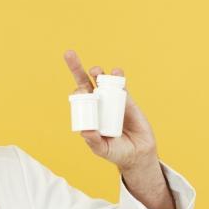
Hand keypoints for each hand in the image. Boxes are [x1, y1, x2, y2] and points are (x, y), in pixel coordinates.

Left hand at [63, 49, 158, 170]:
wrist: (138, 153)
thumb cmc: (116, 152)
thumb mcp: (102, 149)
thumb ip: (93, 142)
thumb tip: (85, 131)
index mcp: (88, 114)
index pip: (78, 99)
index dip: (77, 93)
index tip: (79, 92)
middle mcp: (97, 104)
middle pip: (85, 83)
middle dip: (77, 68)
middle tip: (69, 54)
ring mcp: (111, 100)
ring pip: (102, 81)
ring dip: (98, 73)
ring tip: (95, 70)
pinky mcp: (127, 99)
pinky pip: (121, 85)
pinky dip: (118, 77)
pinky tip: (116, 71)